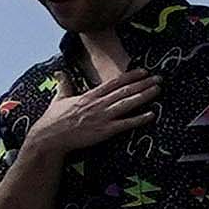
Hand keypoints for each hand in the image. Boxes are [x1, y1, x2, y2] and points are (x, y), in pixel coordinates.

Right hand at [23, 71, 156, 163]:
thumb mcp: (58, 98)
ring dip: (144, 96)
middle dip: (143, 83)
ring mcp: (102, 117)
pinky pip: (125, 124)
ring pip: (128, 104)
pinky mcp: (104, 131)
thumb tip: (59, 72)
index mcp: (89, 95)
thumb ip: (63, 84)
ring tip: (158, 90)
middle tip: (159, 78)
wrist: (50, 137)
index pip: (114, 82)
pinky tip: (151, 114)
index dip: (131, 76)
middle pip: (125, 91)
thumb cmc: (53, 119)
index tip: (144, 71)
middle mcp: (98, 104)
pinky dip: (139, 119)